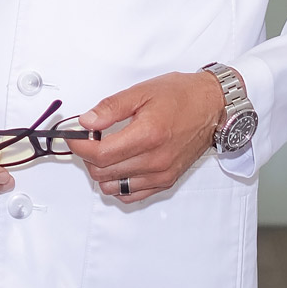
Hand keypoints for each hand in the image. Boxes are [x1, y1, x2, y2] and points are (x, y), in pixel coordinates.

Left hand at [67, 70, 223, 203]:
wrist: (212, 107)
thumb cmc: (181, 96)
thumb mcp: (142, 92)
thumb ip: (111, 108)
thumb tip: (86, 122)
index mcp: (148, 135)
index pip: (100, 154)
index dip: (79, 146)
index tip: (74, 137)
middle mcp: (155, 160)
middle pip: (102, 173)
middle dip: (88, 156)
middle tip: (89, 139)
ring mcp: (161, 174)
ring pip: (113, 187)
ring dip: (101, 171)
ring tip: (106, 151)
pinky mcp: (166, 181)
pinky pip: (131, 195)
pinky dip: (118, 184)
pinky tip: (119, 166)